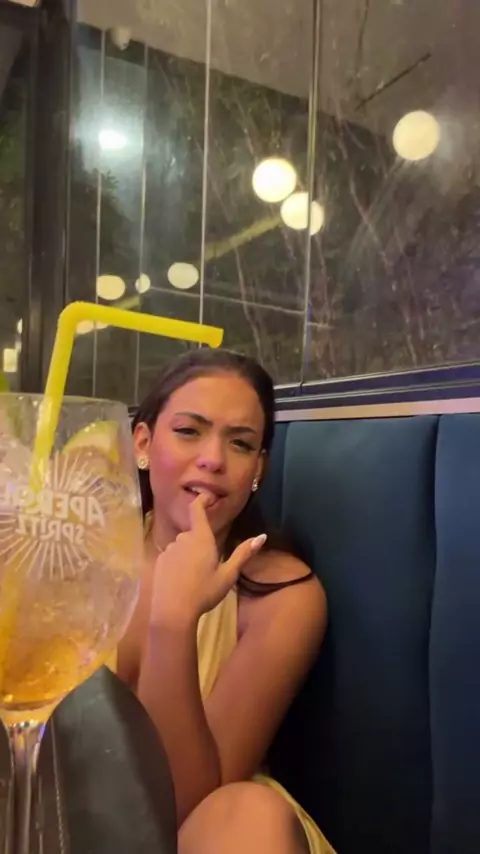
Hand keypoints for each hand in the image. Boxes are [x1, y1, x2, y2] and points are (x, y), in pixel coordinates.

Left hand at [150, 495, 266, 625]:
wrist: (173, 611)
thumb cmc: (204, 592)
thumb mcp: (228, 575)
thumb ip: (243, 554)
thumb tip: (262, 537)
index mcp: (201, 538)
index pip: (198, 510)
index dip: (202, 500)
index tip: (207, 497)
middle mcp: (183, 539)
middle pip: (194, 533)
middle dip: (201, 542)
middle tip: (210, 564)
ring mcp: (169, 550)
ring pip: (183, 546)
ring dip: (190, 554)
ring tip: (197, 576)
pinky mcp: (159, 561)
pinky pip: (172, 556)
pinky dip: (178, 563)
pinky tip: (183, 581)